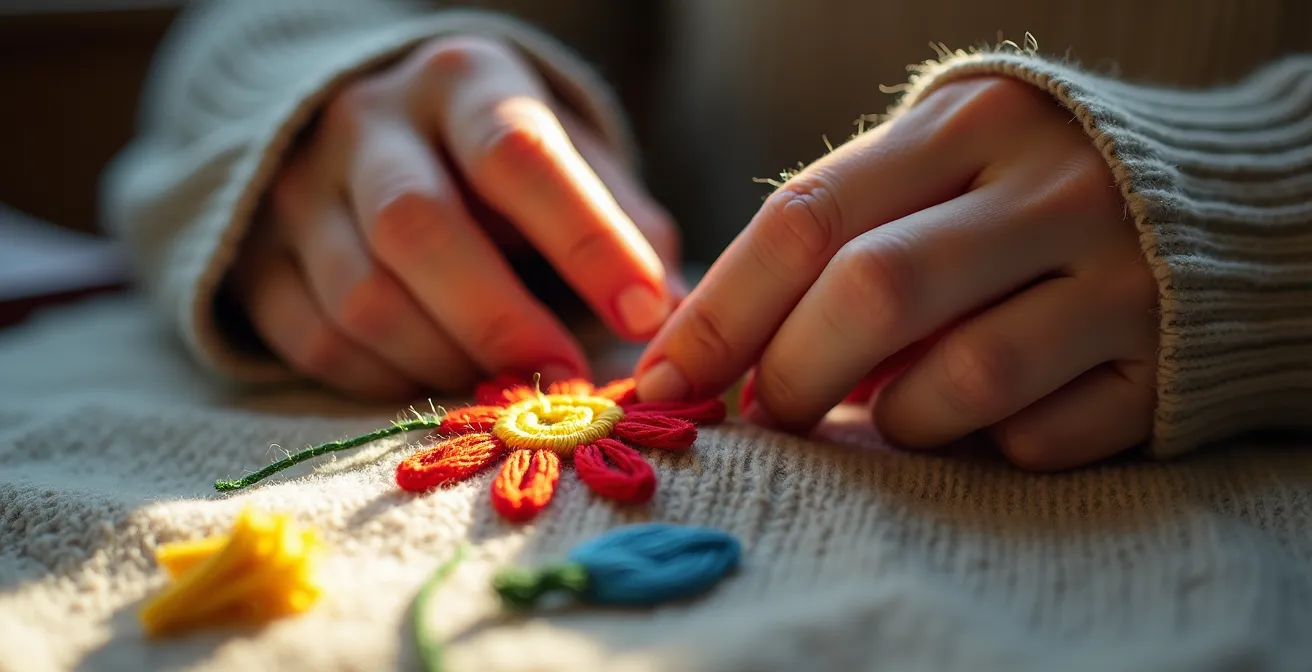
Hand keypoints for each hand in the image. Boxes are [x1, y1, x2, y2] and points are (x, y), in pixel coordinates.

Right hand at [228, 36, 680, 398]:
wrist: (368, 127)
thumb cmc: (494, 155)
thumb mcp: (568, 156)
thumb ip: (624, 225)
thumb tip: (682, 320)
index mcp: (461, 82)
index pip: (520, 156)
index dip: (587, 242)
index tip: (646, 315)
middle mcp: (367, 121)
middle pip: (419, 228)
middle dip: (502, 321)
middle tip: (569, 384)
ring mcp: (297, 189)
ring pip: (362, 296)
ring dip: (447, 361)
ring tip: (508, 388)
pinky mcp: (257, 257)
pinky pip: (315, 340)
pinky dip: (386, 381)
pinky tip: (439, 383)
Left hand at [636, 77, 1158, 469]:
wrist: (1230, 201)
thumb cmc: (1031, 188)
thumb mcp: (942, 165)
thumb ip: (843, 232)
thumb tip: (718, 347)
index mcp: (966, 124)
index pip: (808, 217)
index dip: (723, 309)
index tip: (667, 378)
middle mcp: (1046, 189)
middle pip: (872, 292)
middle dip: (792, 374)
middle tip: (766, 414)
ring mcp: (1119, 276)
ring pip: (961, 378)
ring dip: (895, 421)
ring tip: (889, 414)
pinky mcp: (1165, 364)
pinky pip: (1041, 437)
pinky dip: (990, 446)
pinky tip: (989, 423)